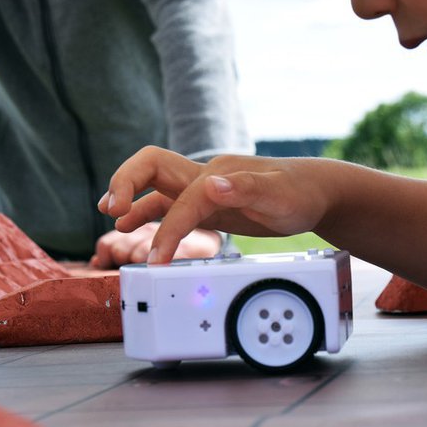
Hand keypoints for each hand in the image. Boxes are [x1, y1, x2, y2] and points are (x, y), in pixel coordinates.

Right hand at [98, 146, 331, 263]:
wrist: (316, 192)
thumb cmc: (300, 193)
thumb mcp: (280, 195)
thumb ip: (246, 188)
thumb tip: (212, 185)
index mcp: (217, 174)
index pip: (180, 200)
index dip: (165, 229)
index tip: (156, 260)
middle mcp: (204, 176)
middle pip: (151, 166)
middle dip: (125, 182)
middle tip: (109, 209)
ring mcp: (204, 189)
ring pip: (156, 186)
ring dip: (130, 196)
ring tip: (109, 213)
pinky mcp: (208, 203)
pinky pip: (169, 204)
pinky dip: (148, 211)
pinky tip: (131, 223)